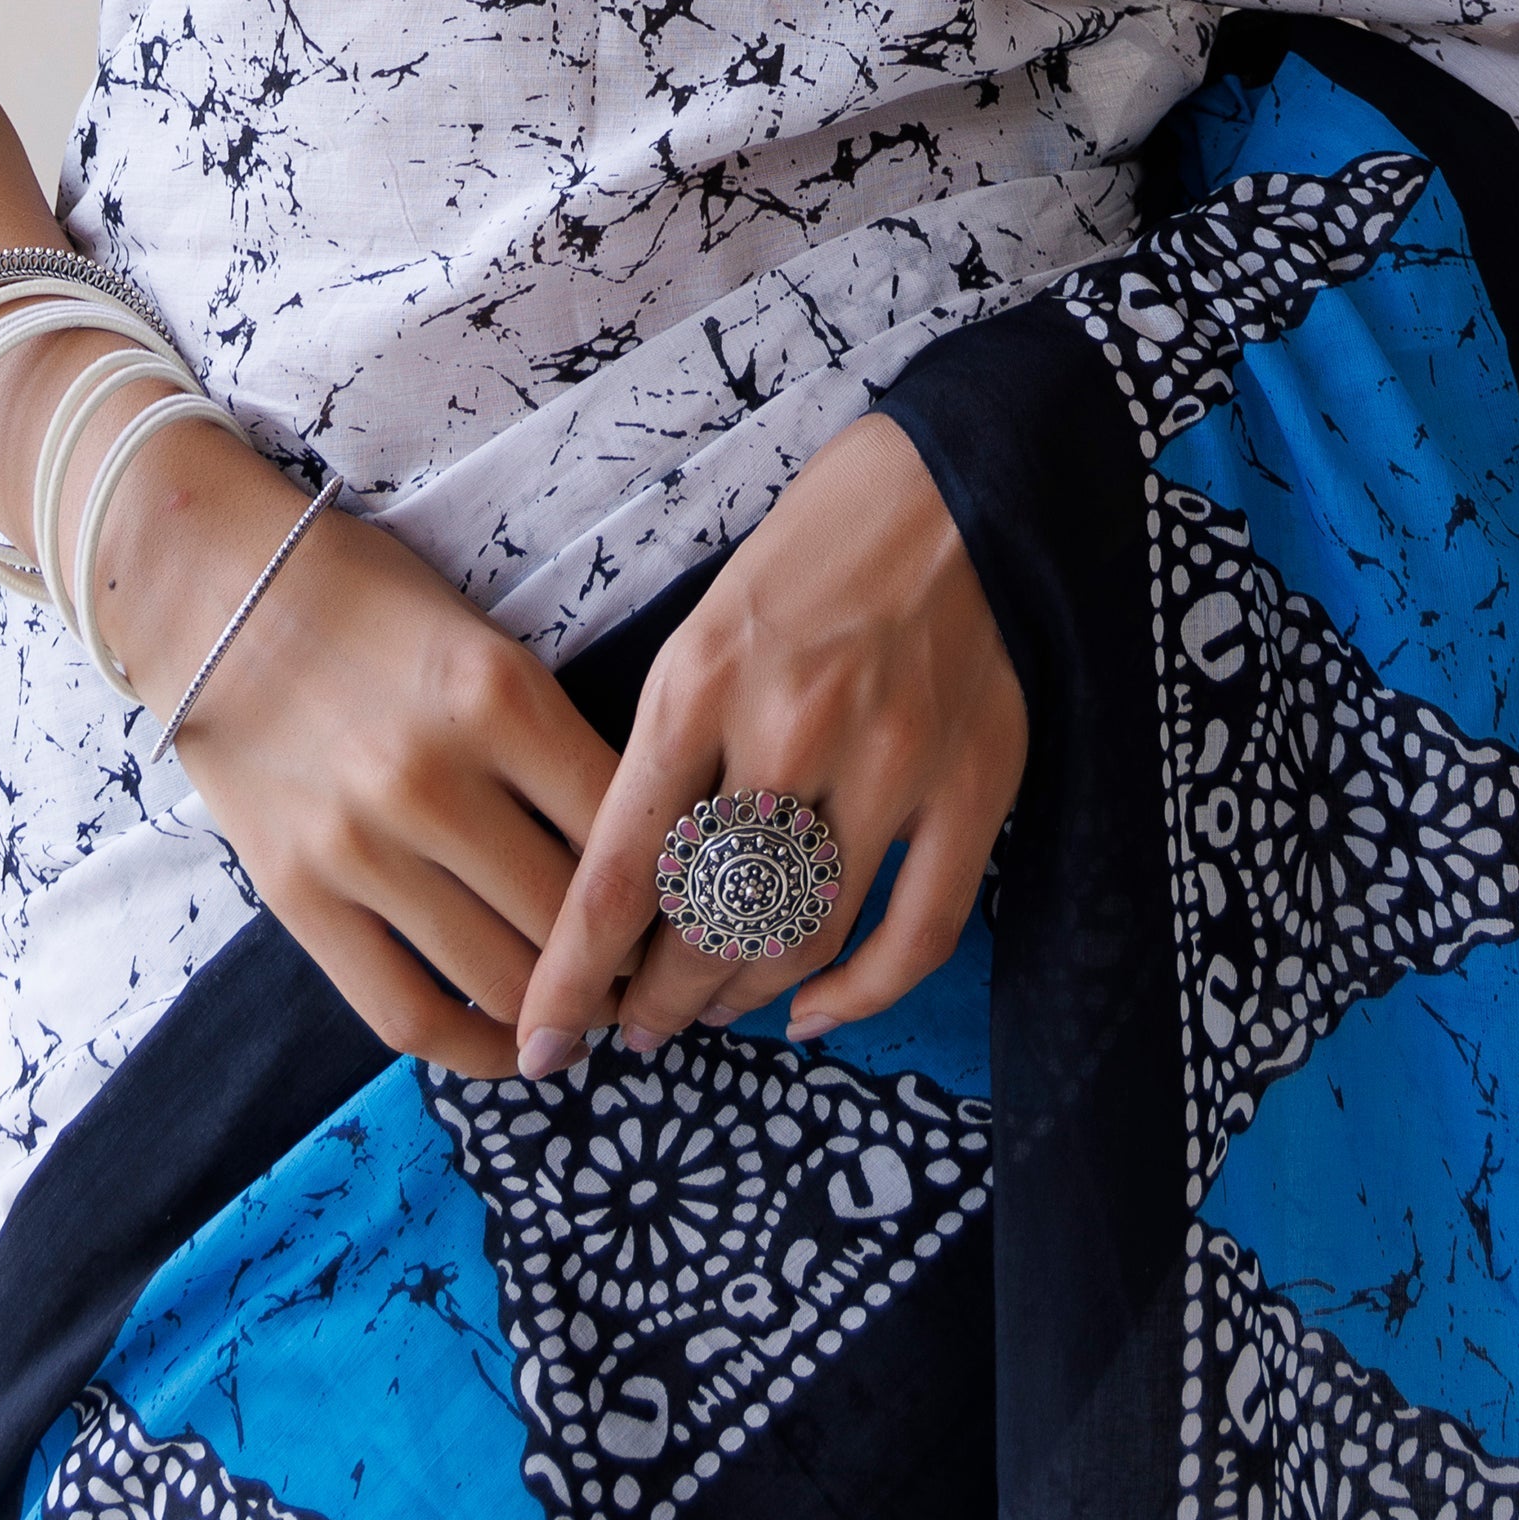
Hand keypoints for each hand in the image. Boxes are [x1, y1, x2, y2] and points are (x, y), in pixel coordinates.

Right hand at [86, 414, 619, 1081]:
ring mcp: (359, 845)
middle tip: (658, 978)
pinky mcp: (297, 895)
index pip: (627, 827)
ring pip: (503, 977)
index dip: (678, 888)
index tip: (699, 913)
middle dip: (632, 964)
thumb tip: (639, 858)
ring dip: (563, 1012)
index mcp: (498, 695)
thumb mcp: (485, 642)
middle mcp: (433, 777)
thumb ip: (554, 742)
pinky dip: (475, 1048)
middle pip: (574, 917)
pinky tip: (511, 1045)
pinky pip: (407, 1012)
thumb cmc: (368, 603)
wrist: (212, 589)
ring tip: (596, 1013)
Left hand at [515, 410, 1024, 1069]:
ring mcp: (893, 762)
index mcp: (703, 683)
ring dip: (742, 998)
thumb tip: (628, 885)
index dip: (574, 974)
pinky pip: (918, 932)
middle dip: (657, 999)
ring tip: (705, 1014)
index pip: (621, 869)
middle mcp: (793, 729)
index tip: (543, 1035)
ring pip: (802, 937)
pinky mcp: (975, 782)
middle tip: (631, 1026)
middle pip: (708, 923)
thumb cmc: (808, 553)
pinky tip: (816, 1011)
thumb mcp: (702, 630)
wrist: (952, 484)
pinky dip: (863, 994)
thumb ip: (668, 752)